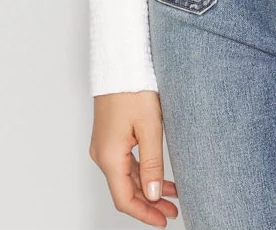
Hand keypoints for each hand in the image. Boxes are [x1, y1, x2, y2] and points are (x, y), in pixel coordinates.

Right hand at [90, 90, 179, 225]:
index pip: (125, 199)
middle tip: (172, 211)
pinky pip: (125, 163)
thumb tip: (153, 194)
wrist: (119, 62)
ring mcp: (104, 145)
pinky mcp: (110, 135)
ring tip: (172, 195)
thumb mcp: (149, 127)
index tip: (164, 220)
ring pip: (126, 177)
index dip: (145, 213)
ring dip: (147, 188)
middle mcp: (102, 154)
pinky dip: (142, 173)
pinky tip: (158, 175)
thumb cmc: (133, 88)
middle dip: (150, 203)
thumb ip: (152, 163)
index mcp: (109, 156)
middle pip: (125, 190)